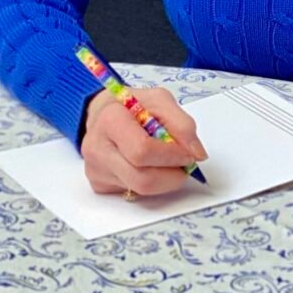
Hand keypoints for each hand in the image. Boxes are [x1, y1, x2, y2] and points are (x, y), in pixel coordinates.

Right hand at [80, 86, 207, 195]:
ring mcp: (95, 170)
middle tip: (186, 165)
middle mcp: (98, 149)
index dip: (171, 156)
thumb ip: (182, 124)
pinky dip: (151, 183)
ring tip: (172, 164)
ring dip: (165, 181)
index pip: (142, 150)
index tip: (189, 154)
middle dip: (172, 175)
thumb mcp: (160, 100)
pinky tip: (151, 166)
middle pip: (141, 178)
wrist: (103, 114)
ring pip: (139, 189)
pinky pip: (132, 192)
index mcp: (111, 121)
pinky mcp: (99, 185)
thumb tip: (197, 153)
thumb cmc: (133, 105)